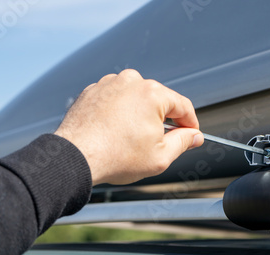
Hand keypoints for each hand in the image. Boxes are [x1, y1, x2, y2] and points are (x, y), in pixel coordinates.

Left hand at [54, 69, 203, 185]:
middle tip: (159, 143)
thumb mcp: (161, 156)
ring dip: (139, 116)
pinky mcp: (92, 91)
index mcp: (152, 93)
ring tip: (132, 140)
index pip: (183, 106)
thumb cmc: (116, 157)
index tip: (191, 134)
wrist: (75, 157)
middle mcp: (131, 81)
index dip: (191, 123)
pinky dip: (119, 114)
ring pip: (135, 99)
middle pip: (159, 101)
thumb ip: (183, 142)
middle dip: (163, 120)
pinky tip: (115, 133)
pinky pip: (115, 100)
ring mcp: (109, 83)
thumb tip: (194, 136)